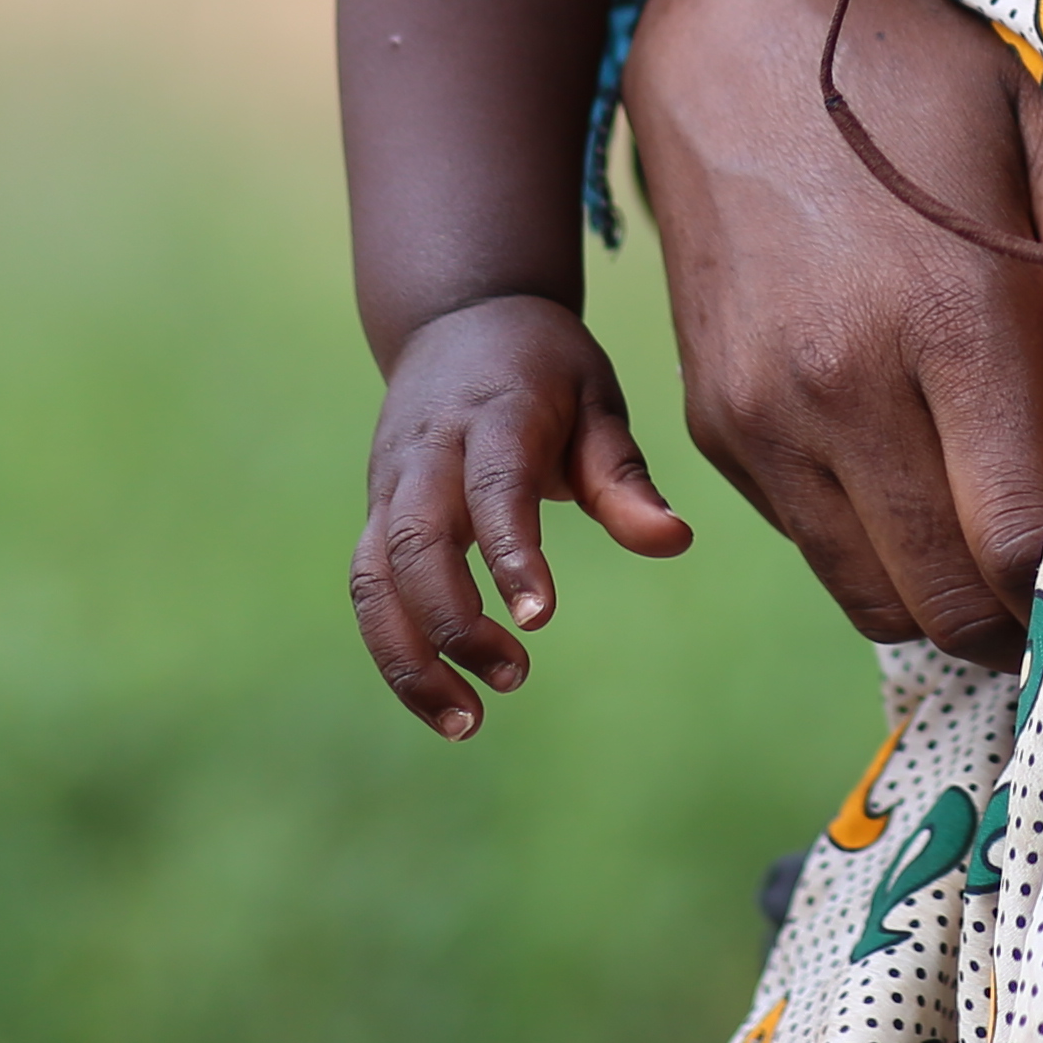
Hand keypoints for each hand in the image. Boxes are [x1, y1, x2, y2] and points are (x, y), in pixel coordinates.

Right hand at [352, 292, 692, 737]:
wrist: (457, 319)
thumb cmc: (545, 368)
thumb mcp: (597, 400)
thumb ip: (625, 478)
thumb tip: (675, 542)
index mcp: (493, 414)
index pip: (492, 487)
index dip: (509, 554)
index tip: (538, 619)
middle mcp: (427, 453)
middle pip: (413, 544)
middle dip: (453, 622)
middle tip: (516, 679)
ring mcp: (389, 486)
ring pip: (372, 580)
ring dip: (408, 657)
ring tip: (466, 722)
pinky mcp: (373, 516)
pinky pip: (367, 591)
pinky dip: (394, 650)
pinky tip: (441, 697)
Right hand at [621, 0, 1042, 666]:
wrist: (727, 29)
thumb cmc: (911, 75)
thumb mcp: (1034, 132)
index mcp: (946, 316)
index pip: (1019, 533)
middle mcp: (841, 386)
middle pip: (947, 595)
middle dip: (1018, 617)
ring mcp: (763, 415)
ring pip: (872, 594)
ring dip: (945, 598)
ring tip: (1002, 552)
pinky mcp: (713, 423)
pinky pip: (810, 542)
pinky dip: (874, 550)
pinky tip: (922, 487)